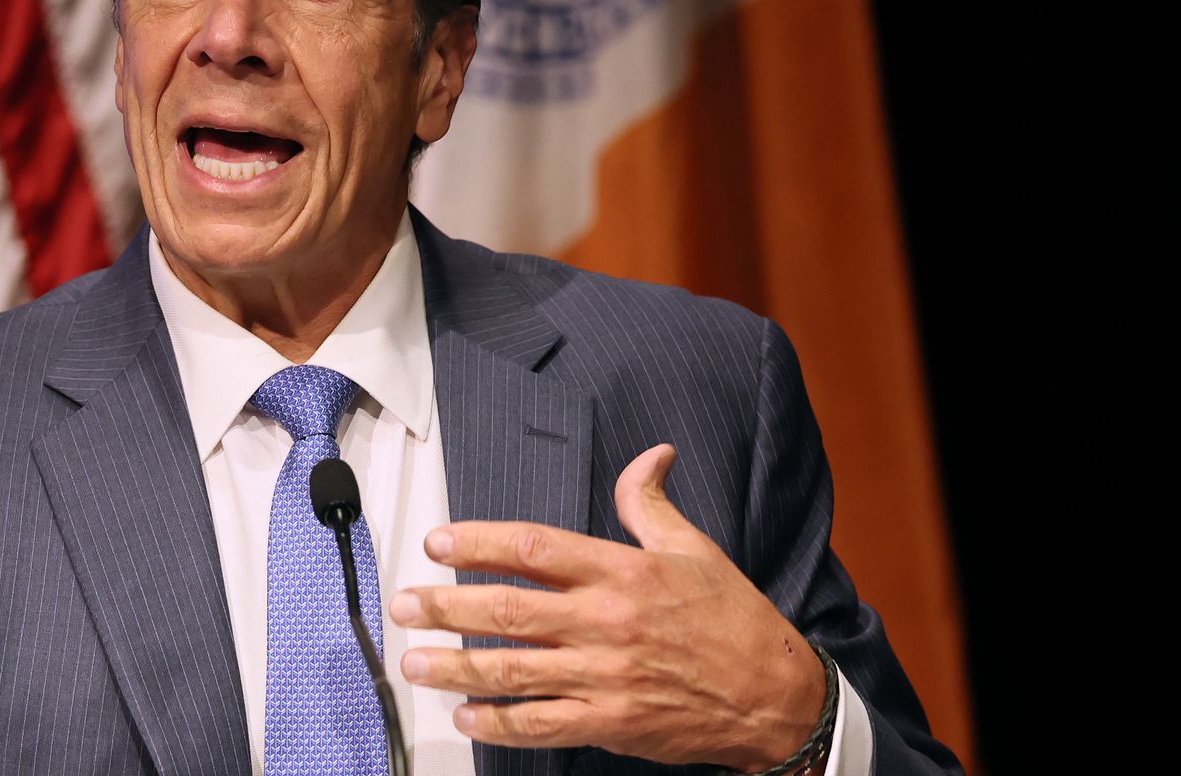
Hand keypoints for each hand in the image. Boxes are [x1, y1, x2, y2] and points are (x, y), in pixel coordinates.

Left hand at [389, 444, 825, 770]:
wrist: (776, 697)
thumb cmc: (734, 622)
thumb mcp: (695, 551)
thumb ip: (652, 504)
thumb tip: (650, 456)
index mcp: (622, 572)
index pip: (534, 548)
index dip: (478, 543)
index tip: (439, 542)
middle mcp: (606, 622)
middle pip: (507, 610)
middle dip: (445, 607)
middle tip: (404, 604)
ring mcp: (605, 677)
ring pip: (512, 670)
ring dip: (455, 666)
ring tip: (414, 660)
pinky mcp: (610, 723)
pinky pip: (540, 725)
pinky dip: (497, 723)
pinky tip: (466, 716)